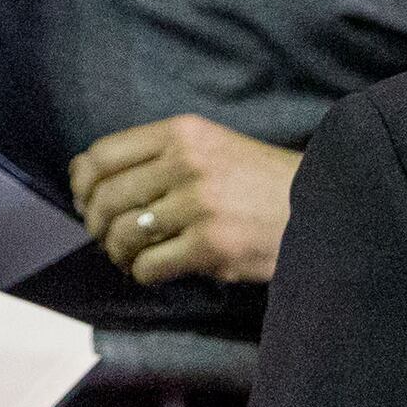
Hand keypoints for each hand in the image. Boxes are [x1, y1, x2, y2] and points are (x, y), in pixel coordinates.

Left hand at [70, 114, 301, 285]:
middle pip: (106, 198)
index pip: (101, 155)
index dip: (83, 184)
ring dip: (118, 252)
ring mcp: (199, 205)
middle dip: (97, 225)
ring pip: (124, 234)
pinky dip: (143, 273)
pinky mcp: (213, 245)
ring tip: (131, 257)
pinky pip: (150, 265)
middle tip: (108, 238)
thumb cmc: (259, 181)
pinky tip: (154, 271)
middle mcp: (186, 163)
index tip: (85, 201)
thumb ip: (158, 156)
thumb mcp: (210, 147)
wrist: (324, 206)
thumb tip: (92, 183)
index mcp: (180, 133)